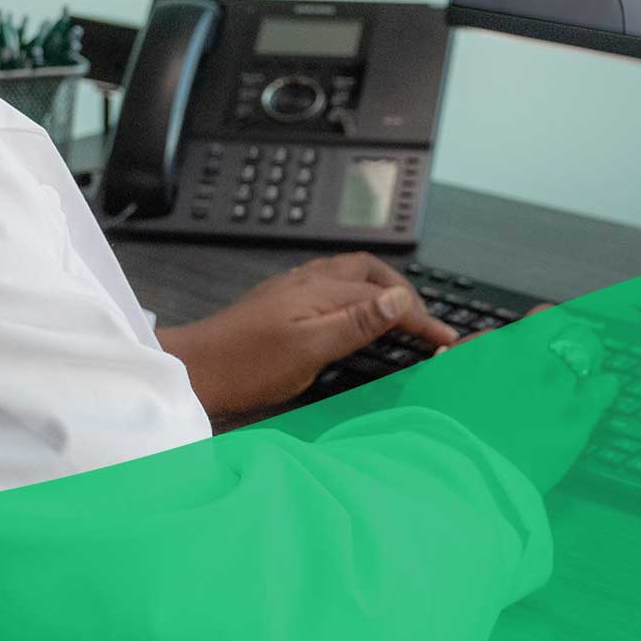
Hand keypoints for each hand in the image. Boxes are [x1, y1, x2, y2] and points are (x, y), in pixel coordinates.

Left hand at [160, 253, 458, 414]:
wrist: (196, 368)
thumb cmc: (244, 365)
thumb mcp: (309, 351)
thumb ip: (355, 323)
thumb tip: (398, 300)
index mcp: (320, 290)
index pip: (386, 297)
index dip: (420, 317)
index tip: (444, 338)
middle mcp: (308, 281)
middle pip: (370, 272)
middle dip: (404, 291)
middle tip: (424, 321)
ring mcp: (292, 289)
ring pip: (349, 274)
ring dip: (379, 288)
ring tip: (397, 312)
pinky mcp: (280, 302)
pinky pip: (330, 284)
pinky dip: (355, 294)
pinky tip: (350, 313)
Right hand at [396, 306, 619, 493]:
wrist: (455, 471)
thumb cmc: (435, 431)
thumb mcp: (430, 384)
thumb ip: (449, 366)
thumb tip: (451, 357)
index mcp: (498, 347)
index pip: (539, 320)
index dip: (543, 327)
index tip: (542, 336)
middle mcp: (532, 360)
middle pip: (568, 328)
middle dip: (570, 334)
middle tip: (570, 344)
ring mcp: (557, 388)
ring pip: (589, 351)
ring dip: (589, 354)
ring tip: (589, 364)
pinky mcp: (575, 420)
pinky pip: (604, 390)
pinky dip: (604, 385)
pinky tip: (603, 387)